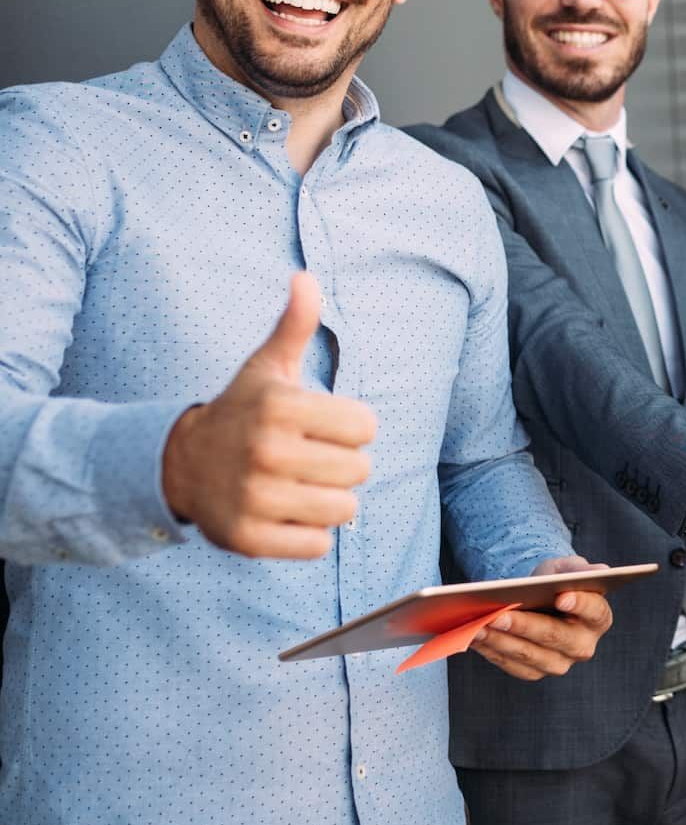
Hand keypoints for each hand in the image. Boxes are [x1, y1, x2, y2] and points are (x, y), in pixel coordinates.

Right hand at [160, 272, 372, 558]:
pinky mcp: (247, 539)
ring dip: (330, 501)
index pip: (367, 426)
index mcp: (280, 407)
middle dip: (343, 466)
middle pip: (359, 471)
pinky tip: (285, 514)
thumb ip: (294, 324)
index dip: (352, 428)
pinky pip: (317, 546)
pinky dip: (309, 535)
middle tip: (309, 458)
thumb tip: (306, 277)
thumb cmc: (243, 411)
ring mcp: (254, 498)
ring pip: (344, 511)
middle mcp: (265, 452)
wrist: (178, 464)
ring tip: (301, 486)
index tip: (324, 426)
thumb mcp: (267, 366)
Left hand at [471, 555, 614, 680]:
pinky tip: (474, 637)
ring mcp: (559, 662)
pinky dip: (492, 651)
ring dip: (501, 641)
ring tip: (479, 627)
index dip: (579, 604)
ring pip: (529, 655)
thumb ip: (580, 569)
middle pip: (555, 637)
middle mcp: (582, 646)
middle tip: (499, 615)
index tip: (561, 596)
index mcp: (598, 618)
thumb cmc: (555, 581)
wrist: (537, 599)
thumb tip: (600, 570)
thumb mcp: (566, 568)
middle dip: (525, 626)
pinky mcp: (534, 671)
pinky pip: (511, 665)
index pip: (594, 611)